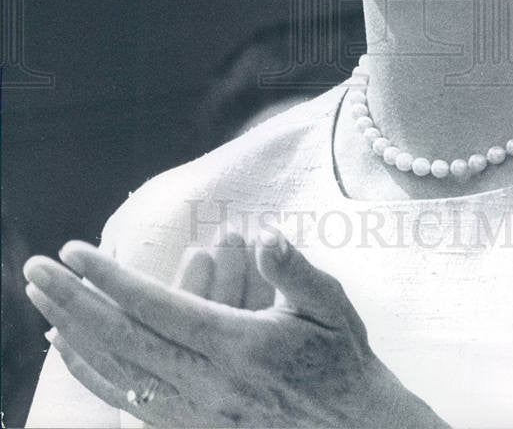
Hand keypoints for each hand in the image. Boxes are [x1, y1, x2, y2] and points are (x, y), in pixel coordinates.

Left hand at [23, 231, 446, 427]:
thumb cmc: (342, 361)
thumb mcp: (330, 307)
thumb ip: (294, 271)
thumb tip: (266, 236)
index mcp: (236, 345)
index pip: (156, 308)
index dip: (110, 279)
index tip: (75, 251)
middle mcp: (206, 382)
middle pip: (123, 339)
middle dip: (74, 300)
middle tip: (36, 268)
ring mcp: (193, 410)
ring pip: (117, 371)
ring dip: (74, 333)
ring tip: (41, 300)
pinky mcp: (190, 427)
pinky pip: (127, 400)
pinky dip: (93, 372)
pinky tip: (72, 348)